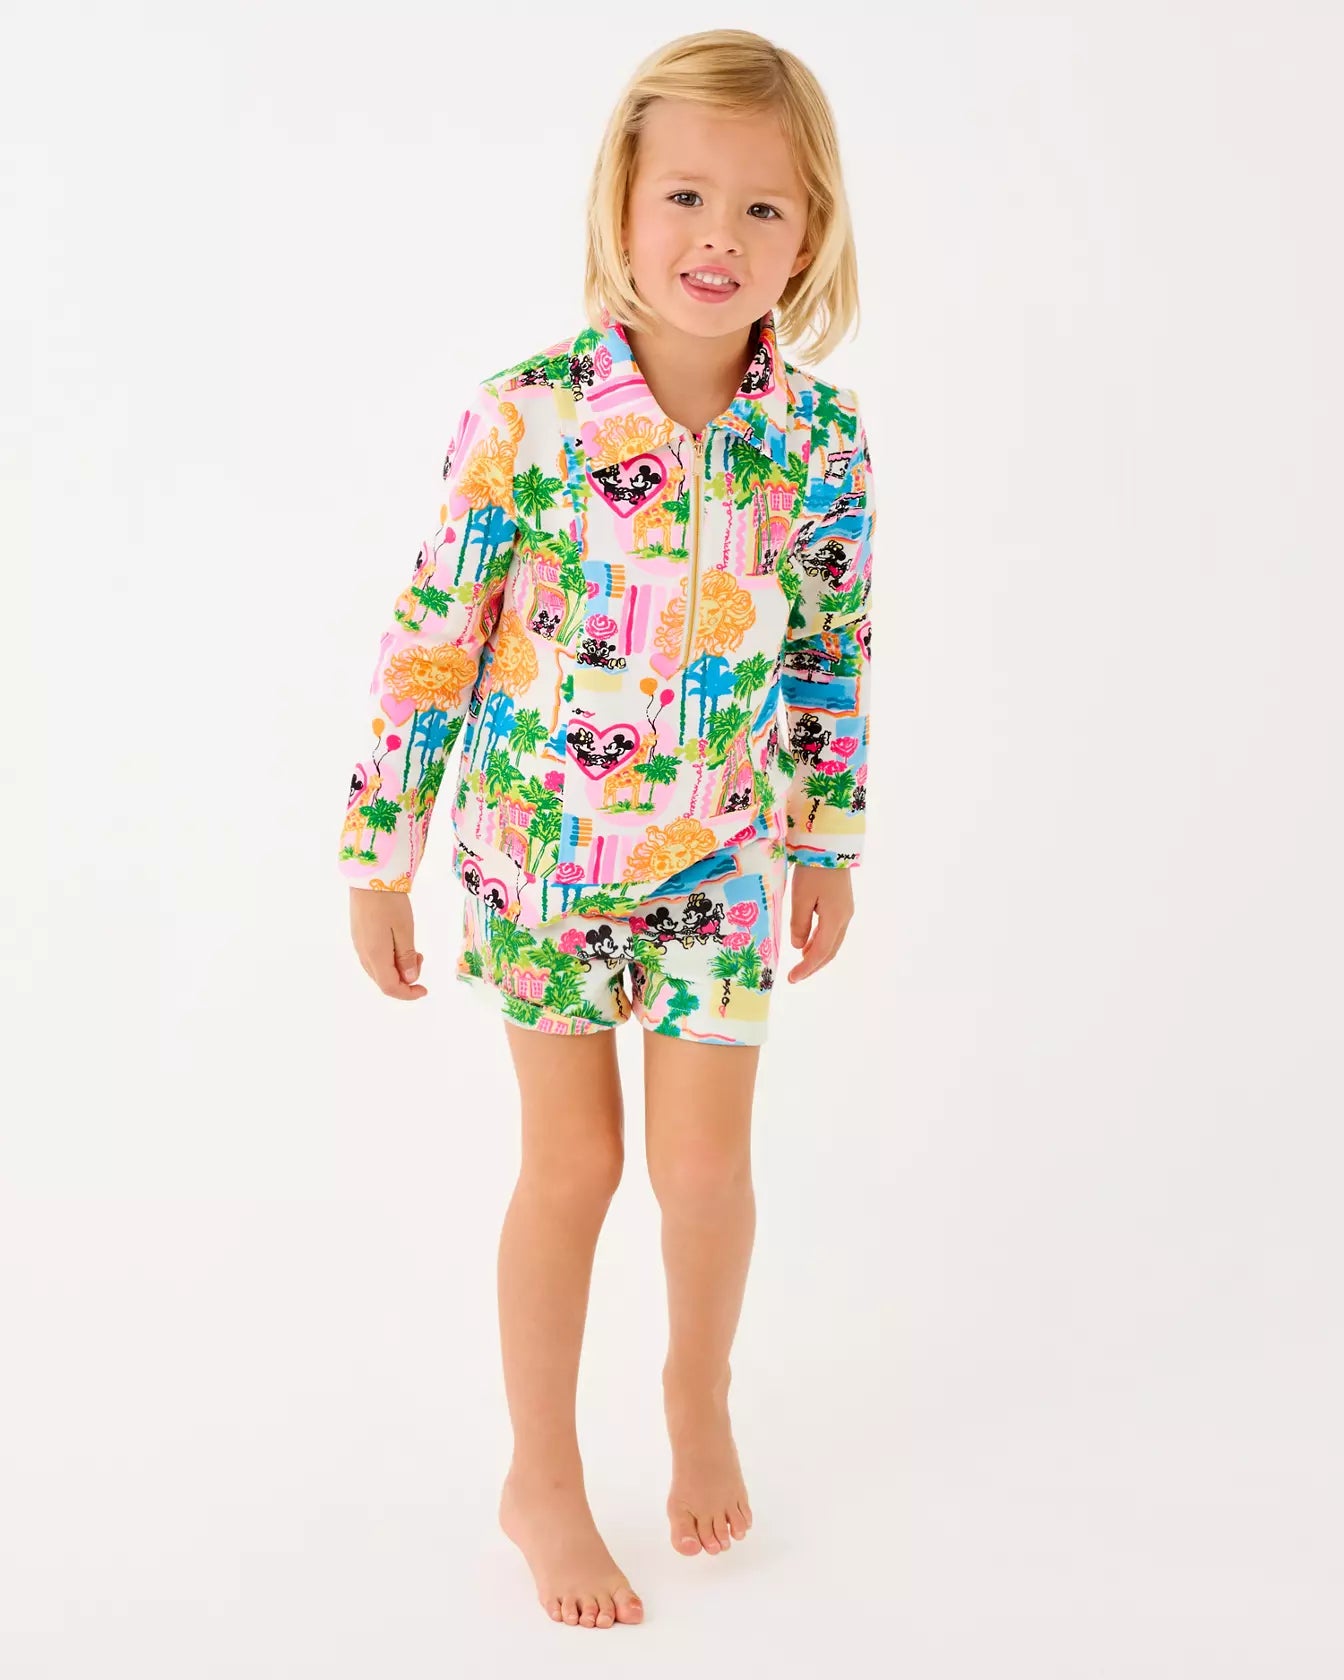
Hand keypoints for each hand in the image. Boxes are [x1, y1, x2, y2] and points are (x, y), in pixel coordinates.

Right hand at [349, 887, 427, 998]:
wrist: (369, 877)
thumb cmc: (389, 902)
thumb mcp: (405, 930)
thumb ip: (406, 957)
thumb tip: (410, 979)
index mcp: (375, 955)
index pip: (389, 987)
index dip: (408, 994)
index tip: (424, 990)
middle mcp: (364, 954)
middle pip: (383, 981)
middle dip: (405, 979)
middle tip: (420, 957)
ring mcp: (359, 945)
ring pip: (379, 970)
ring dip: (398, 968)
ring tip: (413, 950)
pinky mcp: (359, 936)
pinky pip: (374, 958)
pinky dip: (389, 959)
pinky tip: (399, 944)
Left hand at [786, 864, 853, 982]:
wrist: (831, 845)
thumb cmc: (813, 870)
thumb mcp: (801, 897)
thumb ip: (799, 924)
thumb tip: (799, 946)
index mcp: (835, 919)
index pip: (820, 952)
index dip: (806, 968)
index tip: (792, 978)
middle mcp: (844, 918)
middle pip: (830, 950)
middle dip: (813, 965)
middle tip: (795, 976)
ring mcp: (846, 911)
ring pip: (833, 942)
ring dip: (817, 954)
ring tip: (800, 963)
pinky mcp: (842, 903)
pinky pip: (833, 931)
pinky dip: (821, 942)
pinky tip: (809, 943)